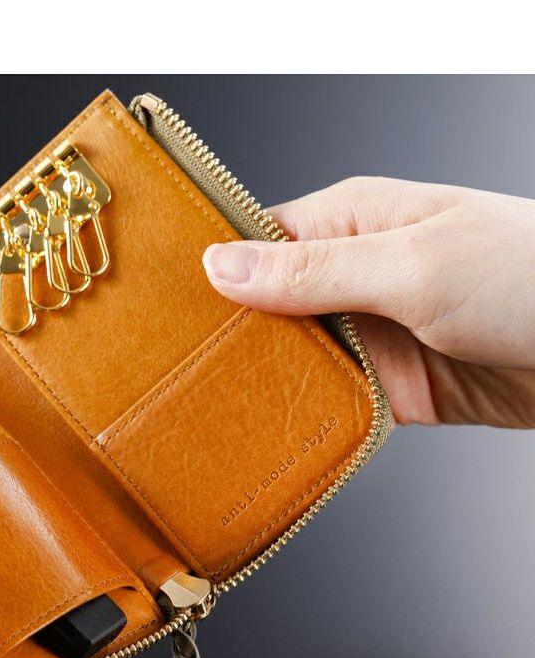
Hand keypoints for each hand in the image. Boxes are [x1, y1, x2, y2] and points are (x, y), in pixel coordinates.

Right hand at [202, 177, 534, 427]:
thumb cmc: (532, 277)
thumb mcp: (412, 265)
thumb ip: (312, 271)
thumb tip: (219, 265)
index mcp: (350, 222)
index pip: (254, 241)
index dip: (207, 273)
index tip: (159, 310)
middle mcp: (353, 274)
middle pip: (264, 307)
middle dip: (225, 339)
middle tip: (169, 373)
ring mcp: (372, 331)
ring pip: (293, 358)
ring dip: (262, 383)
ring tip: (202, 410)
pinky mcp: (393, 385)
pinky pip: (331, 401)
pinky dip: (303, 418)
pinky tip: (268, 435)